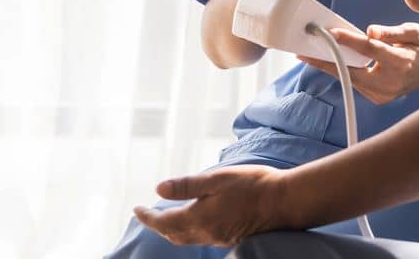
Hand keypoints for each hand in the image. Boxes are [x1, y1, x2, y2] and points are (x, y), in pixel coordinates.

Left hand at [133, 165, 288, 246]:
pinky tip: (192, 220)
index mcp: (199, 218)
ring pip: (186, 238)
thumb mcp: (215, 179)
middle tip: (146, 215)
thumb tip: (158, 189)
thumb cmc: (251, 185)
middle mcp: (206, 233)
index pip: (164, 223)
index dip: (147, 217)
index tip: (135, 210)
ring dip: (171, 230)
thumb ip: (186, 186)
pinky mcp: (229, 237)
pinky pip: (200, 238)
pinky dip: (188, 231)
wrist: (283, 202)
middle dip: (157, 226)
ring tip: (164, 218)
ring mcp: (218, 238)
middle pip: (173, 234)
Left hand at [297, 23, 418, 102]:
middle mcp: (391, 83)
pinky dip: (342, 71)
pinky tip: (327, 60)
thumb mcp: (415, 31)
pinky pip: (355, 83)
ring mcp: (384, 95)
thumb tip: (370, 31)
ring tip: (308, 54)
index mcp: (402, 62)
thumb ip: (392, 32)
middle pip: (352, 71)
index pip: (370, 50)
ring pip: (351, 78)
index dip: (349, 41)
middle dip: (326, 61)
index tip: (331, 32)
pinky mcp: (378, 98)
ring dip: (330, 66)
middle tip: (303, 52)